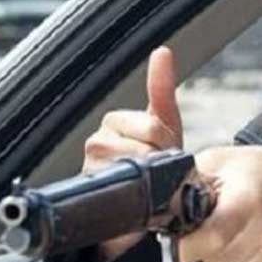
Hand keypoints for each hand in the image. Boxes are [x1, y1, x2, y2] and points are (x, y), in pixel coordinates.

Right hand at [83, 46, 182, 259]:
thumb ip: (162, 91)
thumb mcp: (165, 126)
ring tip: (150, 185)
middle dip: (163, 163)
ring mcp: (92, 166)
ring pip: (139, 168)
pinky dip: (141, 196)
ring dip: (155, 181)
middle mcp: (98, 140)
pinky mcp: (93, 192)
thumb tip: (162, 51)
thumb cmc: (152, 167)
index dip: (169, 145)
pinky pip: (126, 189)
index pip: (154, 127)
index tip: (166, 155)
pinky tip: (140, 199)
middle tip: (160, 173)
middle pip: (148, 147)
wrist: (138, 210)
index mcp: (115, 121)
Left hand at [178, 147, 261, 261]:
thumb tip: (158, 206)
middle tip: (196, 236)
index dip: (184, 247)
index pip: (210, 239)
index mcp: (249, 200)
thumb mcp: (223, 161)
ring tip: (216, 242)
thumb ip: (189, 182)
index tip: (176, 240)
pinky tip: (229, 255)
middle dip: (192, 256)